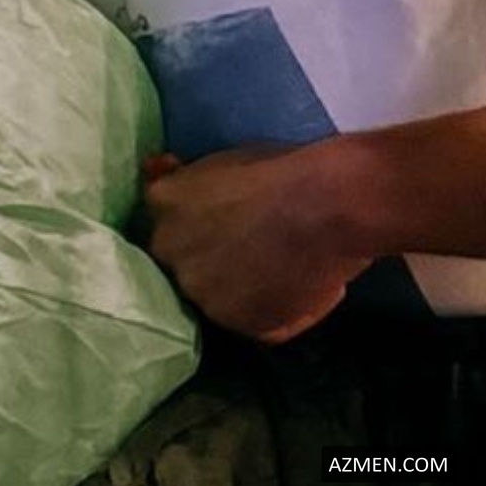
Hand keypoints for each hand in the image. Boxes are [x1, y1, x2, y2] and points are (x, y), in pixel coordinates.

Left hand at [144, 143, 370, 344]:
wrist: (326, 204)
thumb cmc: (282, 169)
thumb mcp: (223, 161)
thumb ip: (189, 178)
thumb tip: (159, 167)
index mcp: (164, 202)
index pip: (163, 219)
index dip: (191, 223)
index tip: (216, 219)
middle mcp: (170, 250)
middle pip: (180, 259)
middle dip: (206, 254)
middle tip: (247, 242)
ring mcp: (200, 292)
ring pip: (212, 294)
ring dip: (236, 285)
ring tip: (276, 265)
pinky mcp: (235, 324)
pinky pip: (248, 320)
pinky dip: (268, 308)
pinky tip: (293, 284)